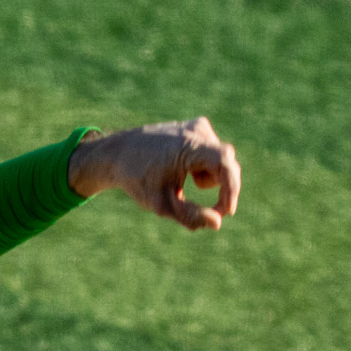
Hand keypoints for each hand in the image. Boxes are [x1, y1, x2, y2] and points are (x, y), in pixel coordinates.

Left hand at [68, 118, 241, 229]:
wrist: (119, 154)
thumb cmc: (138, 178)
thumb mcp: (160, 203)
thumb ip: (189, 215)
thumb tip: (217, 223)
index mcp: (189, 145)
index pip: (225, 163)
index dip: (231, 188)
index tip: (226, 211)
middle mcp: (198, 130)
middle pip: (225, 165)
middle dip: (220, 189)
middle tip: (208, 212)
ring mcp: (198, 127)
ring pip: (219, 163)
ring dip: (206, 180)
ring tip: (178, 183)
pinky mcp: (196, 129)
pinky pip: (211, 156)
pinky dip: (202, 170)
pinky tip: (181, 172)